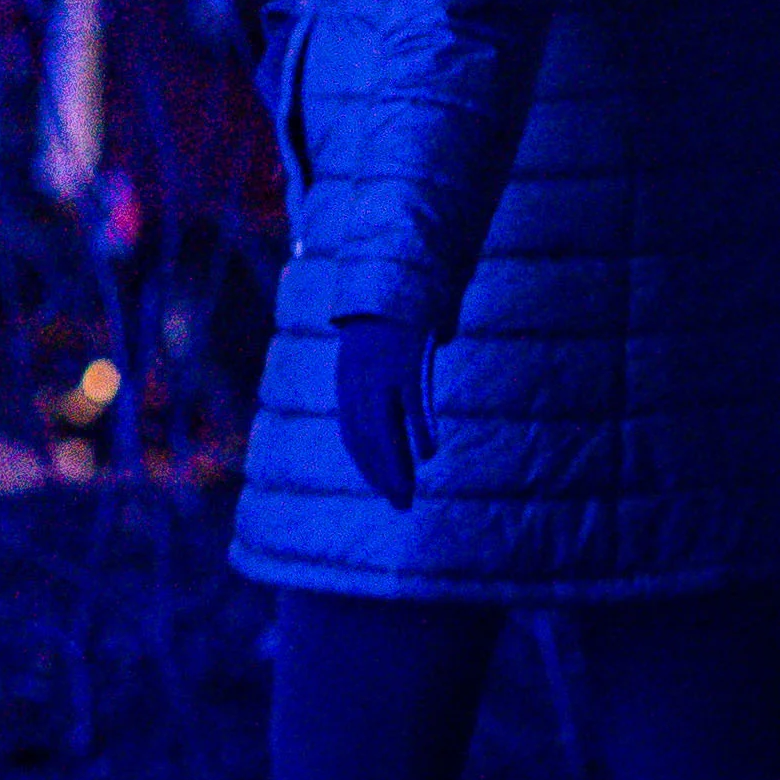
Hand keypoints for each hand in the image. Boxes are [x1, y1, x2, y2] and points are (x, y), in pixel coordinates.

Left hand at [334, 312, 438, 509]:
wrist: (395, 274)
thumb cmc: (388, 319)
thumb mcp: (375, 354)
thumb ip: (384, 385)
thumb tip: (401, 412)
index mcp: (350, 381)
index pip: (353, 433)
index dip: (368, 464)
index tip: (384, 488)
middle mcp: (360, 379)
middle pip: (366, 436)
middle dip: (382, 473)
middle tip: (400, 505)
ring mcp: (382, 369)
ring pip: (385, 425)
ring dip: (396, 463)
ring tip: (407, 493)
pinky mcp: (407, 357)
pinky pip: (413, 398)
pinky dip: (420, 425)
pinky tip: (429, 451)